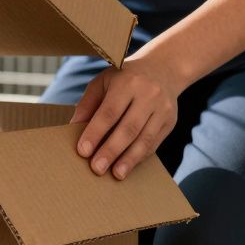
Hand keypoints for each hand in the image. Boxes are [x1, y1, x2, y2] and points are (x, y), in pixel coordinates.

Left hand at [70, 54, 186, 179]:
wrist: (164, 69)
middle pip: (128, 128)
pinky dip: (140, 156)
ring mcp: (162, 109)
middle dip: (111, 150)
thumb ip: (88, 103)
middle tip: (96, 168)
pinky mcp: (170, 121)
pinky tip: (128, 166)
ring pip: (144, 138)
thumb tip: (73, 126)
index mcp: (127, 83)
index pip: (109, 112)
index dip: (96, 133)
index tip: (83, 151)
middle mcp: (148, 95)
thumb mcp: (103, 82)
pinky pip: (154, 142)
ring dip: (129, 159)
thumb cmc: (125, 78)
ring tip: (115, 174)